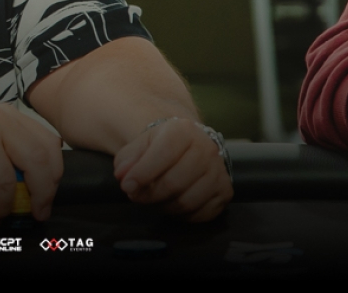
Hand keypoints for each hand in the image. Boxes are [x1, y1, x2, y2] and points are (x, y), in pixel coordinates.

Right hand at [0, 104, 62, 223]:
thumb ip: (8, 148)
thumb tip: (39, 182)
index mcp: (5, 114)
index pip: (48, 141)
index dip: (54, 173)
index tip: (47, 196)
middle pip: (38, 159)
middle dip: (41, 193)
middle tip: (35, 213)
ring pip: (7, 183)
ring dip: (2, 209)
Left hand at [112, 117, 232, 220]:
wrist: (189, 148)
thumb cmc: (161, 147)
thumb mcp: (141, 144)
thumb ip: (127, 159)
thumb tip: (122, 176)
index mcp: (183, 131)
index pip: (163, 154)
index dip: (142, 174)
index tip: (126, 186)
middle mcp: (206, 149)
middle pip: (174, 183)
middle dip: (149, 194)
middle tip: (136, 196)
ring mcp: (219, 172)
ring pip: (186, 202)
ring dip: (164, 206)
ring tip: (155, 198)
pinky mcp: (225, 192)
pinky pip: (200, 214)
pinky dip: (182, 215)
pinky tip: (173, 202)